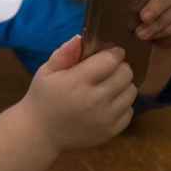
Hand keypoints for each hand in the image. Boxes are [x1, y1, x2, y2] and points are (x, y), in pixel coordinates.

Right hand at [20, 35, 135, 151]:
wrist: (40, 133)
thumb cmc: (42, 98)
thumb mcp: (46, 71)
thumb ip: (64, 53)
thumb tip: (81, 37)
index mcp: (77, 82)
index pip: (110, 60)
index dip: (113, 52)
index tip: (109, 52)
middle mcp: (95, 100)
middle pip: (125, 74)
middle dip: (120, 67)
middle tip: (109, 69)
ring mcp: (105, 118)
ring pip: (131, 92)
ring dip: (123, 85)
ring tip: (109, 85)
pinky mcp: (110, 132)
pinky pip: (129, 111)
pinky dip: (123, 104)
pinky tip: (108, 103)